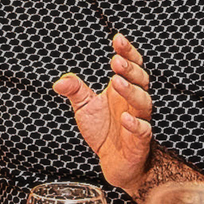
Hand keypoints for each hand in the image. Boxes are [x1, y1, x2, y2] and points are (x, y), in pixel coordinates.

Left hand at [53, 33, 151, 195]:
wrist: (115, 163)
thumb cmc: (104, 131)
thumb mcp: (85, 107)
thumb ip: (75, 91)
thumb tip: (60, 80)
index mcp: (123, 90)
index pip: (130, 66)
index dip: (127, 52)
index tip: (117, 40)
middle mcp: (133, 102)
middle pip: (140, 80)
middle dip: (129, 68)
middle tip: (115, 60)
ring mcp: (139, 120)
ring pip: (143, 102)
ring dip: (131, 91)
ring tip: (116, 81)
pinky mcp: (139, 142)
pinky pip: (143, 131)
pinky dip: (136, 124)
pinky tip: (125, 118)